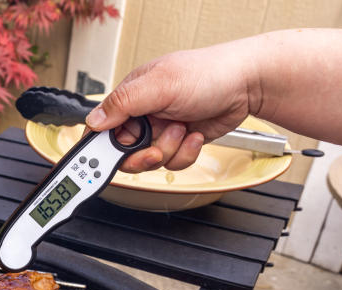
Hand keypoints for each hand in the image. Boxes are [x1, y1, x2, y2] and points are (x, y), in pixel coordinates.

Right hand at [86, 40, 260, 172]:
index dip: (104, 148)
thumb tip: (93, 120)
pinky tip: (194, 134)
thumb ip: (122, 103)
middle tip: (154, 148)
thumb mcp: (159, 85)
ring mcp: (162, 130)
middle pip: (126, 153)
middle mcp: (144, 114)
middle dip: (143, 154)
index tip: (111, 160)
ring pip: (151, 161)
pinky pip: (172, 162)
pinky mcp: (180, 142)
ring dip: (169, 149)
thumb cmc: (209, 73)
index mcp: (131, 97)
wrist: (248, 84)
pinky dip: (186, 153)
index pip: (103, 129)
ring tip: (182, 128)